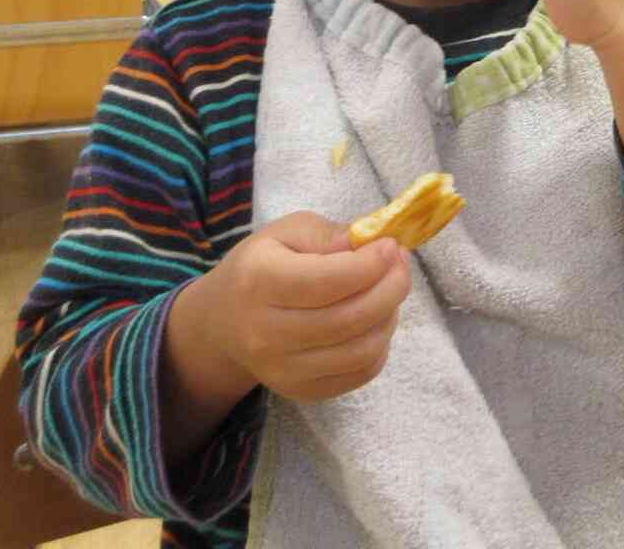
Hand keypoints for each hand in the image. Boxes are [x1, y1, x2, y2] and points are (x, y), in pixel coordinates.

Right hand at [177, 212, 409, 405]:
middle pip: (349, 319)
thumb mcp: (285, 233)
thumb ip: (328, 234)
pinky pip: (359, 374)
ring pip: (361, 351)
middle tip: (400, 265)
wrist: (223, 323)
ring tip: (389, 291)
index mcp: (258, 282)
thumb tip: (370, 243)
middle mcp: (265, 333)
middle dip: (391, 288)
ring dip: (389, 316)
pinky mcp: (299, 390)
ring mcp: (281, 369)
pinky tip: (375, 321)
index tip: (391, 247)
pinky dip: (380, 346)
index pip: (327, 281)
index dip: (371, 265)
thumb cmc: (261, 267)